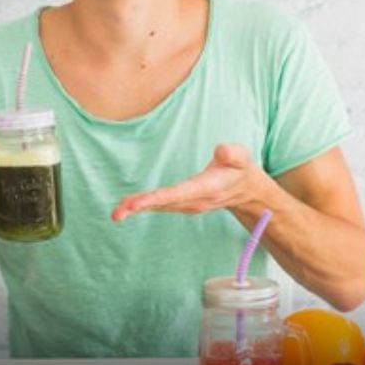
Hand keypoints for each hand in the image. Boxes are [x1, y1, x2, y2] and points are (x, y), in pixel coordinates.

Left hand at [111, 143, 266, 221]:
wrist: (246, 190)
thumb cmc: (239, 168)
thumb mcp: (242, 157)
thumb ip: (233, 154)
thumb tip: (221, 151)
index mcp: (208, 188)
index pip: (180, 193)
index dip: (160, 197)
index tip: (140, 203)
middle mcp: (196, 201)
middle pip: (165, 203)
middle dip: (141, 207)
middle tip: (118, 212)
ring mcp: (189, 205)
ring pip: (160, 207)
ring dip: (138, 209)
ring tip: (117, 211)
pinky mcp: (183, 204)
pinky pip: (161, 205)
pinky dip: (144, 206)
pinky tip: (128, 206)